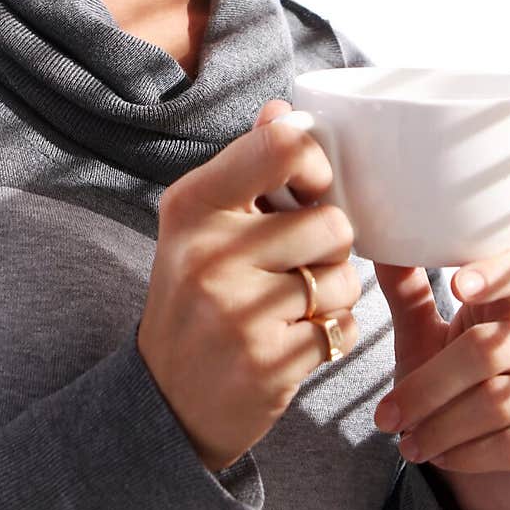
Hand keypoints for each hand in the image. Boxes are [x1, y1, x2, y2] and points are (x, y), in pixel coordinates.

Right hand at [137, 100, 360, 471]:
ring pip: (343, 279)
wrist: (166, 399)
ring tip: (293, 304)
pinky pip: (341, 328)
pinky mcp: (268, 363)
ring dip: (333, 293)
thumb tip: (284, 109)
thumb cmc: (197, 296)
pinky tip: (294, 338)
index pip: (282, 146)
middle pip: (332, 222)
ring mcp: (238, 312)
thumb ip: (247, 165)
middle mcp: (210, 254)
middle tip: (297, 265)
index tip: (310, 190)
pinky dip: (331, 333)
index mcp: (193, 205)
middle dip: (330, 247)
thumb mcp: (203, 224)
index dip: (316, 164)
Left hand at [372, 245, 509, 509]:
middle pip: (490, 349)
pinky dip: (469, 455)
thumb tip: (382, 245)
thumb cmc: (453, 389)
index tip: (459, 284)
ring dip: (441, 428)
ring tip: (407, 444)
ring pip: (499, 401)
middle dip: (429, 387)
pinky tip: (441, 459)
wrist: (485, 468)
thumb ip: (408, 293)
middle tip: (385, 417)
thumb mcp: (424, 339)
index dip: (498, 272)